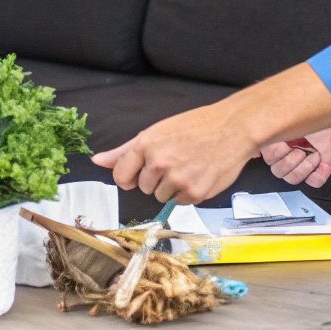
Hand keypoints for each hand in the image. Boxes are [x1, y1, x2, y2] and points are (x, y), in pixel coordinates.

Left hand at [89, 103, 258, 204]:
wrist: (233, 128)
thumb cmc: (195, 126)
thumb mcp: (156, 132)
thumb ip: (124, 151)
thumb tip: (97, 161)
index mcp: (145, 145)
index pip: (121, 176)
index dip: (131, 176)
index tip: (140, 173)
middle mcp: (159, 163)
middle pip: (143, 188)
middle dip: (155, 178)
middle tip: (175, 161)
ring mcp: (177, 180)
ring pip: (161, 197)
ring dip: (172, 187)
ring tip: (188, 167)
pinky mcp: (195, 193)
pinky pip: (181, 202)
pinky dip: (188, 193)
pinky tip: (198, 175)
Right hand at [259, 123, 330, 187]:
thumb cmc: (315, 114)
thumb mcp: (291, 117)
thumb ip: (272, 128)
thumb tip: (258, 147)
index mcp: (278, 142)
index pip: (268, 159)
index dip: (276, 154)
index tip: (285, 144)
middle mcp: (288, 154)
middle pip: (278, 171)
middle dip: (290, 162)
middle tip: (301, 149)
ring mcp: (302, 163)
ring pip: (292, 179)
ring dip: (304, 168)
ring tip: (313, 154)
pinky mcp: (318, 169)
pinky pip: (313, 182)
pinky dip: (318, 175)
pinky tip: (322, 164)